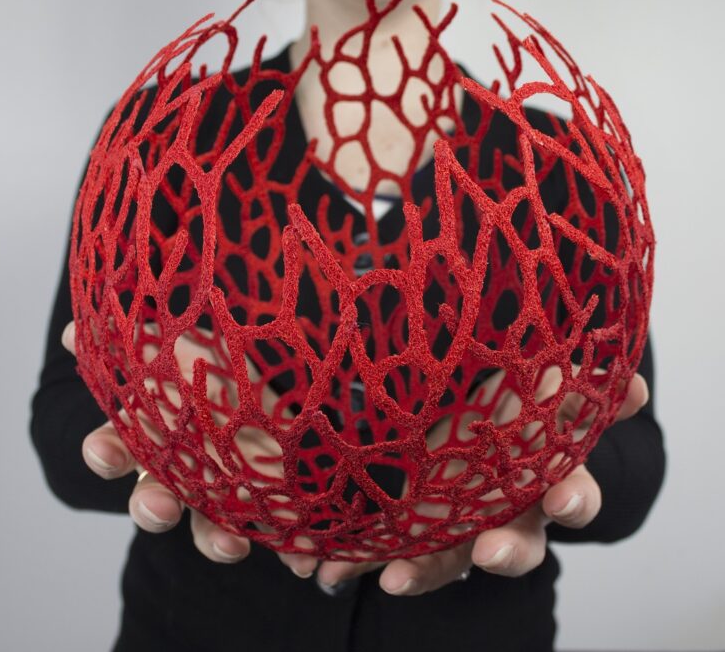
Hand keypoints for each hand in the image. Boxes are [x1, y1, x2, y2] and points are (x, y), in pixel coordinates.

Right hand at [61, 319, 318, 577]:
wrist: (276, 392)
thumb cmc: (218, 370)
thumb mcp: (183, 346)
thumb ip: (139, 344)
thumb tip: (70, 329)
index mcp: (157, 432)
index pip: (118, 447)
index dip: (106, 451)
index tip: (102, 452)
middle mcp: (184, 469)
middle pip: (155, 500)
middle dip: (150, 507)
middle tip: (156, 509)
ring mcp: (227, 490)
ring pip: (209, 528)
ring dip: (215, 542)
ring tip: (229, 546)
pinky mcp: (271, 503)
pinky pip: (276, 534)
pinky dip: (292, 552)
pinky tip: (306, 562)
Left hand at [313, 365, 649, 595]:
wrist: (455, 407)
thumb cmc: (505, 399)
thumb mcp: (537, 383)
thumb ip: (572, 385)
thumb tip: (634, 386)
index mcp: (538, 470)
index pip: (567, 493)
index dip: (571, 500)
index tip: (561, 498)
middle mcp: (502, 506)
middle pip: (515, 542)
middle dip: (506, 551)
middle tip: (489, 553)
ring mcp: (455, 519)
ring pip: (449, 559)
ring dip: (423, 572)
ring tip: (393, 579)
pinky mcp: (411, 526)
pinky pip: (389, 550)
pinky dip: (358, 563)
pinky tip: (329, 571)